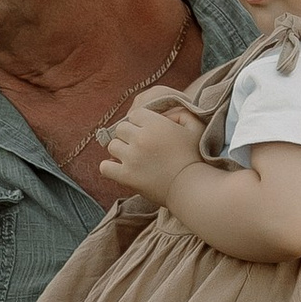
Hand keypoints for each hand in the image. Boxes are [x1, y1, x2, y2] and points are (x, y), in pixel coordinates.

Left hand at [97, 89, 203, 205]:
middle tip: (140, 146)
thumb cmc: (195, 158)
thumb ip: (181, 112)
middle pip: (121, 129)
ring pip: (112, 146)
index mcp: (155, 124)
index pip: (135, 115)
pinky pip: (105, 167)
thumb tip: (164, 113)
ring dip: (120, 150)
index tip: (148, 132)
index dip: (141, 122)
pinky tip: (120, 168)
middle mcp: (141, 139)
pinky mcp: (126, 177)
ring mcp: (131, 158)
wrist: (191, 188)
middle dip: (129, 135)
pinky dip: (110, 167)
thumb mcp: (195, 128)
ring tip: (133, 158)